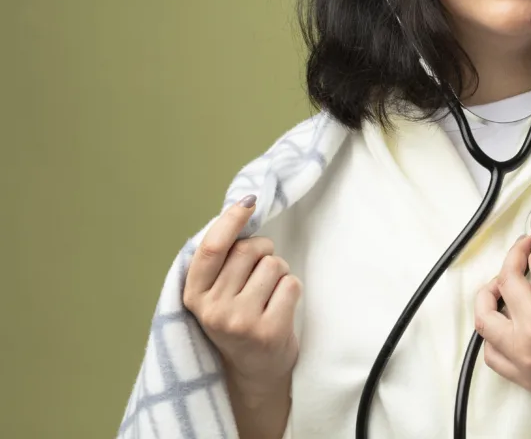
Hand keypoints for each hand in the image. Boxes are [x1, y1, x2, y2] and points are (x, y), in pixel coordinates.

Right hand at [183, 195, 300, 396]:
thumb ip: (222, 259)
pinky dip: (292, 289)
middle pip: (249, 250)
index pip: (212, 248)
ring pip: (274, 265)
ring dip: (279, 273)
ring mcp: (240, 323)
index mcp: (194, 295)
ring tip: (268, 295)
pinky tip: (280, 308)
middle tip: (259, 275)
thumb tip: (242, 206)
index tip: (248, 203)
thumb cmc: (238, 320)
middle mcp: (213, 310)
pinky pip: (291, 284)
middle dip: (263, 251)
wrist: (254, 371)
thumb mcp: (216, 293)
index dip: (230, 220)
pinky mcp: (268, 332)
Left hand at [474, 221, 530, 438]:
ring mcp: (525, 355)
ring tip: (502, 283)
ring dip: (489, 293)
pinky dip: (492, 334)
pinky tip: (504, 322)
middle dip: (515, 254)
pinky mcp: (524, 377)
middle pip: (507, 278)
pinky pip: (491, 353)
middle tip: (526, 247)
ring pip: (485, 316)